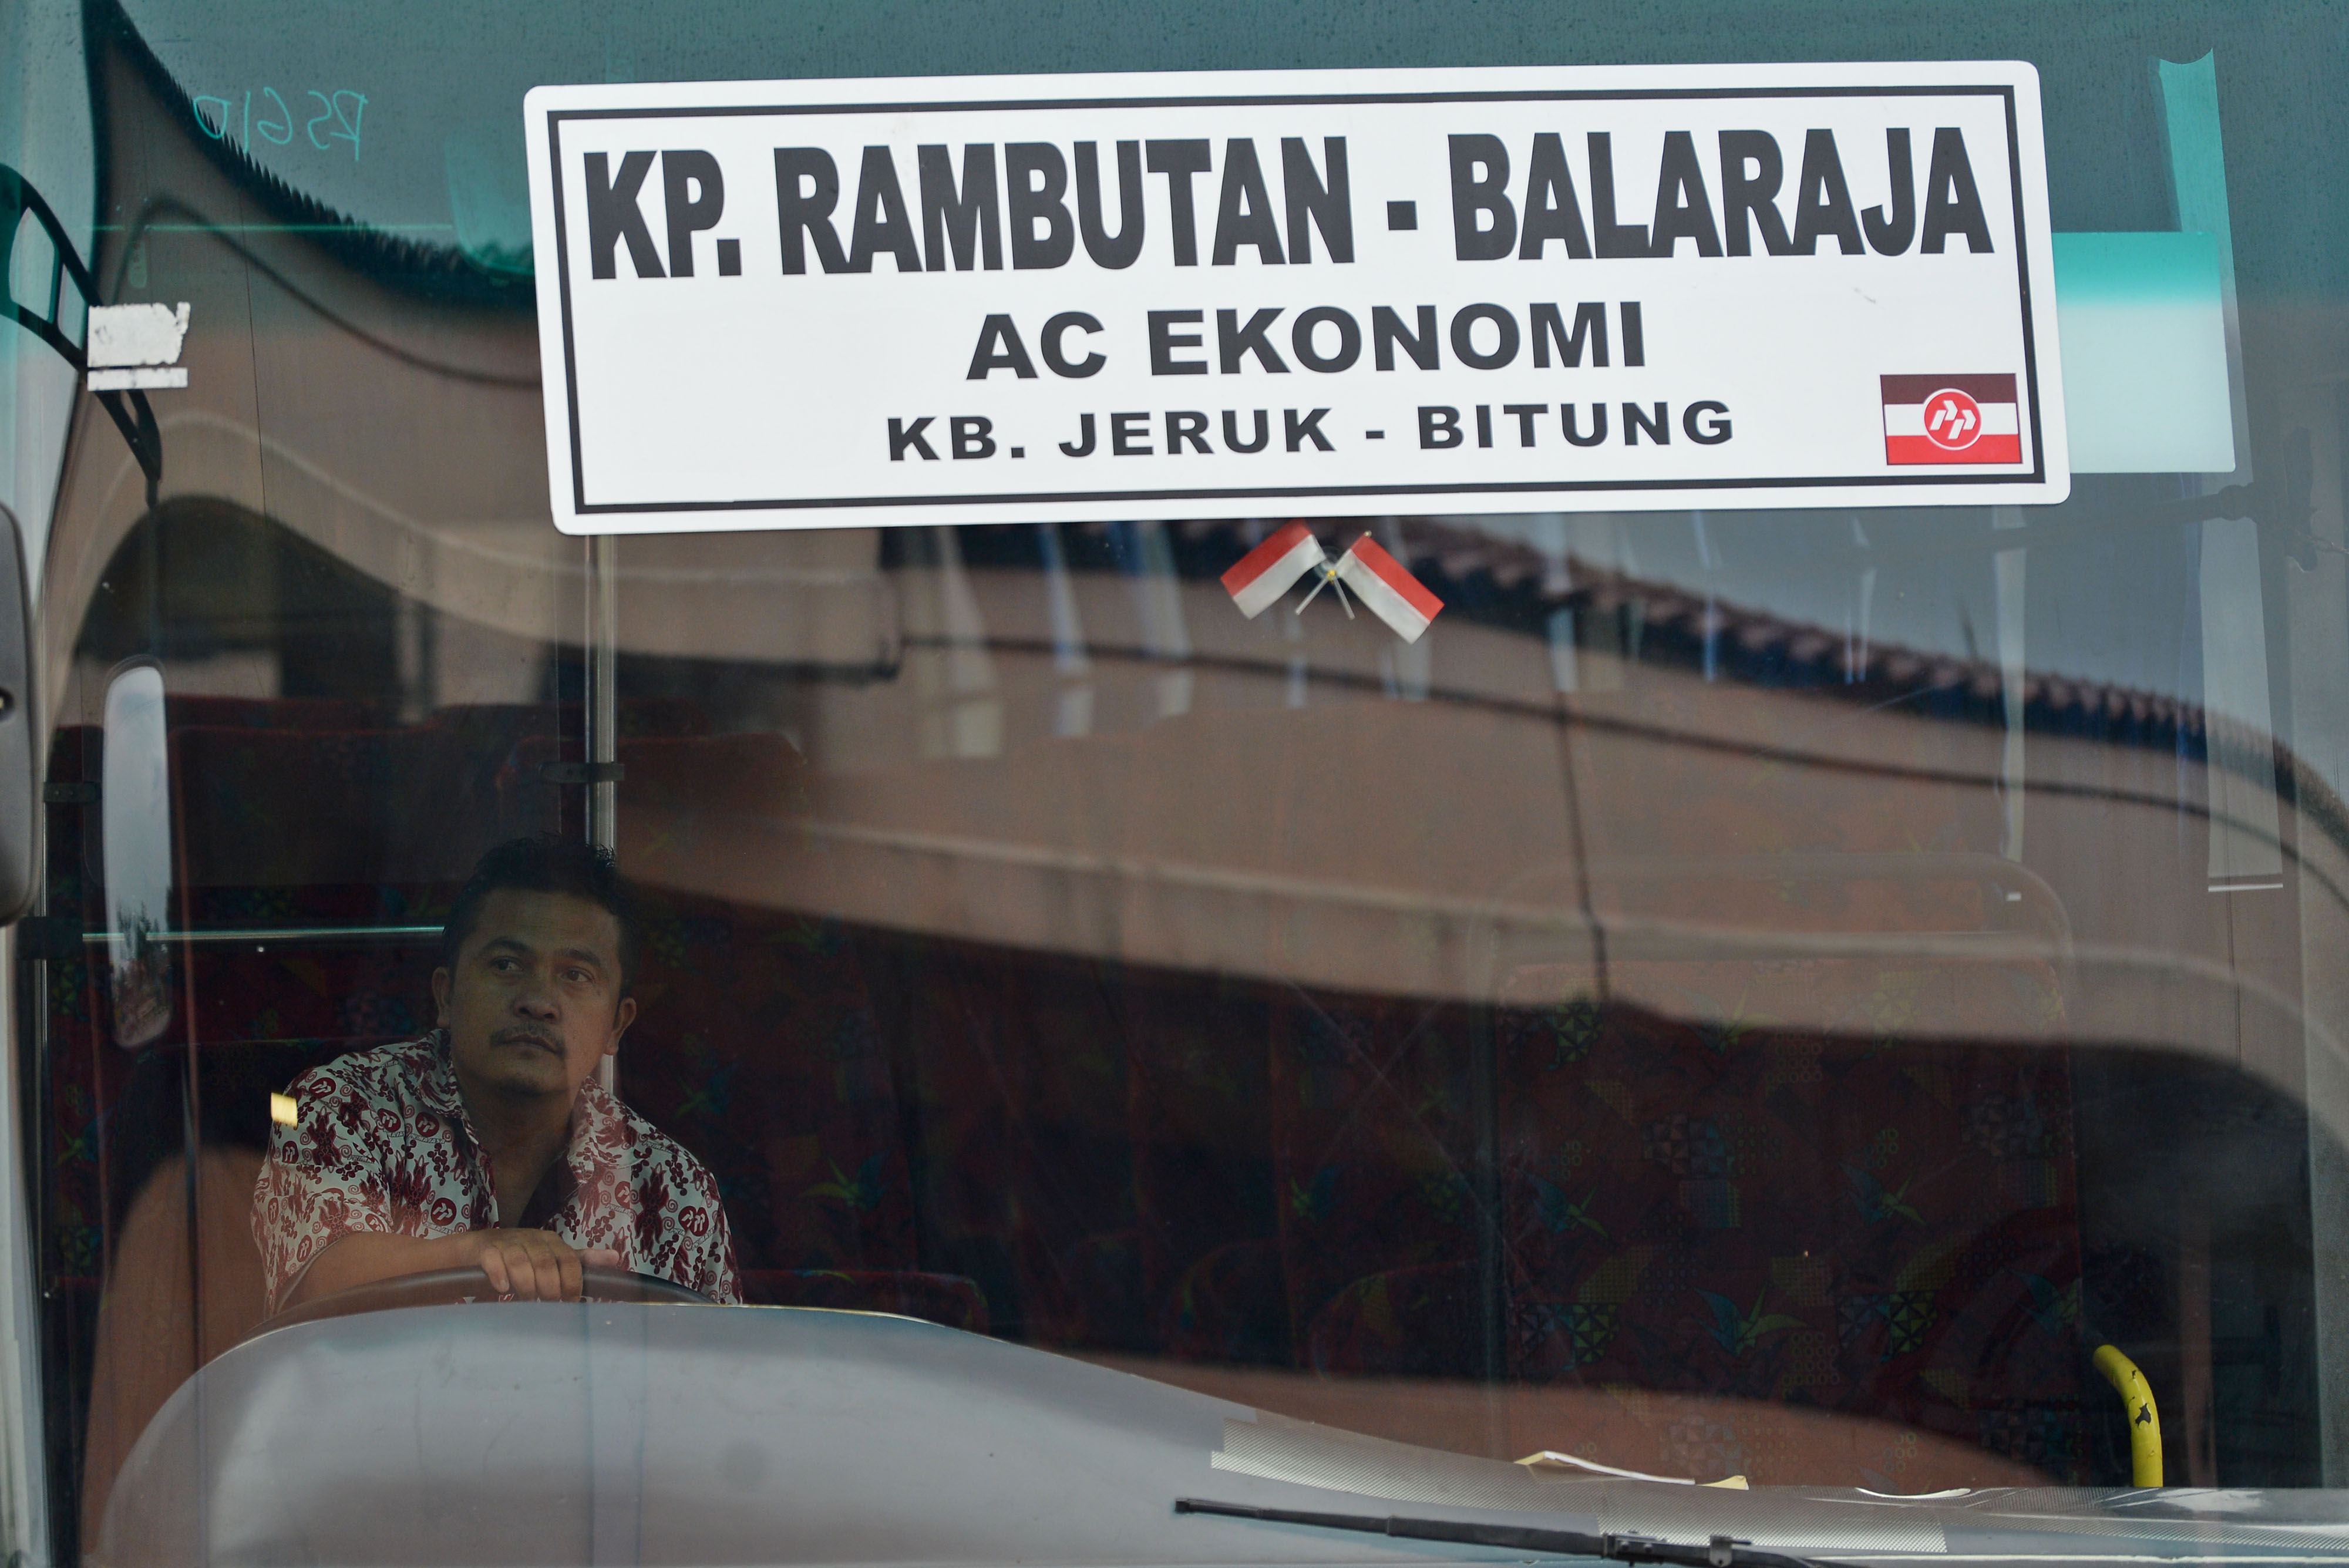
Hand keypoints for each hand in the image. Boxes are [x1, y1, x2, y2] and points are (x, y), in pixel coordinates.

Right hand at [456, 1229, 622, 1300]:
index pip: (569, 1260)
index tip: (569, 1304)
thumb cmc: (520, 1258)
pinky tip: (503, 1289)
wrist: (475, 1251)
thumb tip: (616, 1257)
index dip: (572, 1283)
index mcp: (552, 1242)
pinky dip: (499, 1274)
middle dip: (550, 1288)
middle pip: (546, 1263)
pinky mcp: (486, 1249)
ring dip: (526, 1285)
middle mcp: (532, 1239)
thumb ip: (580, 1261)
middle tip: (548, 1306)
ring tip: (528, 1302)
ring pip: (520, 1261)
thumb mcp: (551, 1258)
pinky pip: (493, 1259)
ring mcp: (508, 1242)